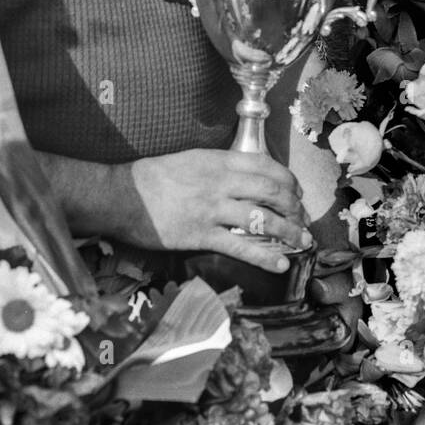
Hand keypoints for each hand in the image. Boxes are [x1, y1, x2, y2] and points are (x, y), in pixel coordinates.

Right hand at [121, 149, 309, 272]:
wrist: (121, 196)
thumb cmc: (151, 178)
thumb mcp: (190, 160)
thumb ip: (217, 167)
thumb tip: (243, 177)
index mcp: (217, 160)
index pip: (266, 166)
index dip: (288, 180)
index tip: (297, 192)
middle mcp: (220, 182)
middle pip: (271, 191)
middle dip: (294, 207)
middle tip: (303, 219)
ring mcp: (212, 209)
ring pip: (262, 219)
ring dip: (288, 231)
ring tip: (302, 241)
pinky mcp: (201, 235)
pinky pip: (241, 247)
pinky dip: (264, 257)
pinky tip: (280, 265)